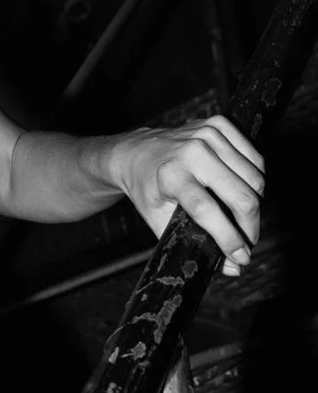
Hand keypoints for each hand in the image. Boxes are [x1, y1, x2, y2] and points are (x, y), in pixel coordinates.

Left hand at [111, 115, 264, 275]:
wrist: (136, 151)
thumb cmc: (147, 188)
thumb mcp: (158, 219)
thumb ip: (193, 244)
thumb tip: (233, 269)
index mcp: (170, 174)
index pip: (207, 209)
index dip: (228, 237)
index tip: (241, 257)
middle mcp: (191, 150)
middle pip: (241, 195)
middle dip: (250, 226)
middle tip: (247, 242)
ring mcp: (207, 134)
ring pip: (255, 178)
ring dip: (256, 204)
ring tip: (242, 218)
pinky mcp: (220, 124)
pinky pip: (255, 158)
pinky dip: (255, 179)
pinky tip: (242, 190)